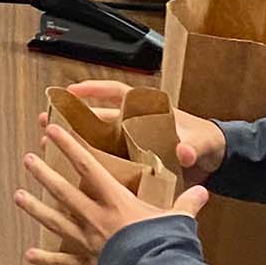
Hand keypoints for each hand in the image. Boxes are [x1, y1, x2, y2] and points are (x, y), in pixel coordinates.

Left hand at [14, 123, 208, 264]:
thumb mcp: (179, 219)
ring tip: (17, 196)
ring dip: (35, 209)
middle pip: (64, 192)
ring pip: (56, 222)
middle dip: (44, 174)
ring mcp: (88, 243)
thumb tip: (203, 190)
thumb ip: (187, 203)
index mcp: (116, 201)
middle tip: (27, 159)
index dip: (69, 146)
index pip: (87, 166)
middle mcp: (96, 218)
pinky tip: (28, 255)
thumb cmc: (166, 245)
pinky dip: (46, 259)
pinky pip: (63, 263)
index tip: (51, 131)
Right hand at [41, 81, 227, 186]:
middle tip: (47, 120)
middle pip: (99, 117)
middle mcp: (136, 126)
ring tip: (47, 144)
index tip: (71, 90)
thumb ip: (190, 146)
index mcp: (149, 112)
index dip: (95, 90)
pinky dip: (91, 166)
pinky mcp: (135, 164)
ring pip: (97, 140)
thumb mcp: (200, 142)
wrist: (217, 161)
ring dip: (74, 140)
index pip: (119, 94)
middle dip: (73, 118)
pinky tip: (70, 174)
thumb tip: (183, 150)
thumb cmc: (206, 143)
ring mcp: (134, 144)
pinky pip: (108, 162)